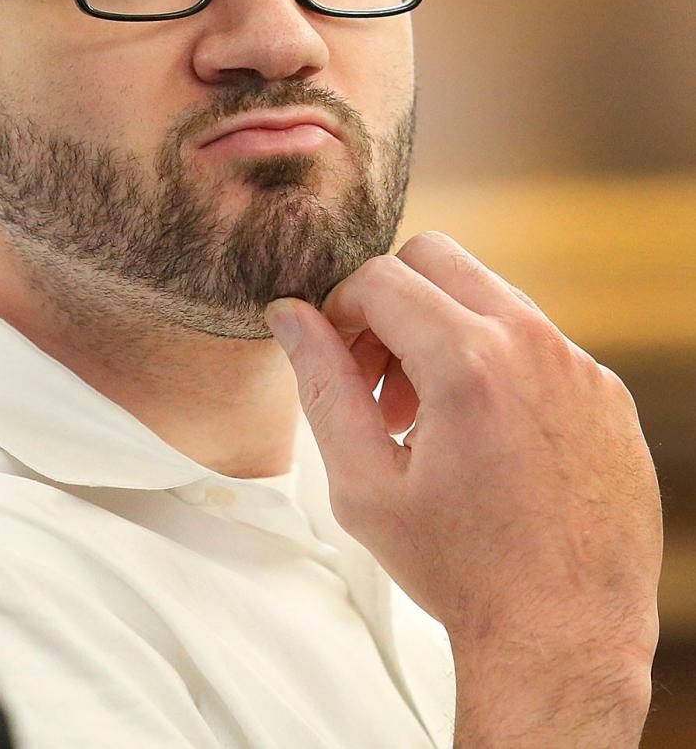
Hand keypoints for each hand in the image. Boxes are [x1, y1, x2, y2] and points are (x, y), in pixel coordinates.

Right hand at [268, 231, 661, 747]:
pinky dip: (495, 364)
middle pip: (437, 258)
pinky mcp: (608, 393)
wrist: (566, 639)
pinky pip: (537, 341)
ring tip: (427, 417)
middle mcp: (534, 346)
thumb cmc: (459, 571)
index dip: (339, 310)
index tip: (336, 362)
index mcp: (469, 363)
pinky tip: (483, 438)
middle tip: (378, 377)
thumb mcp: (363, 485)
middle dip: (391, 301)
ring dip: (443, 331)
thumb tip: (288, 314)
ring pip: (489, 295)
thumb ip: (321, 385)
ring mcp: (581, 366)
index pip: (380, 277)